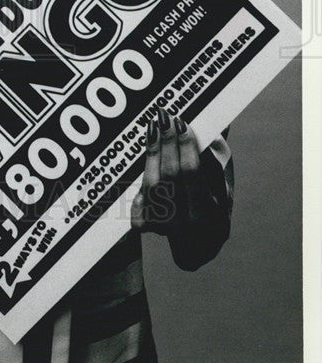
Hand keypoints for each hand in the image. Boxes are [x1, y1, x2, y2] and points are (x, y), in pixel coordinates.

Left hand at [131, 107, 228, 269]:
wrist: (199, 246)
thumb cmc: (214, 208)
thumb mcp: (223, 188)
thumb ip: (216, 159)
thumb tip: (218, 124)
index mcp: (209, 214)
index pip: (192, 173)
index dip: (184, 146)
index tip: (181, 122)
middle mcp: (186, 224)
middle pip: (169, 175)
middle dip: (166, 142)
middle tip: (163, 116)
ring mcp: (163, 227)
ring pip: (152, 182)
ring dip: (152, 151)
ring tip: (154, 127)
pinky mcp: (146, 225)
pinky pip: (138, 193)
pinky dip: (142, 171)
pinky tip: (147, 149)